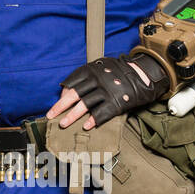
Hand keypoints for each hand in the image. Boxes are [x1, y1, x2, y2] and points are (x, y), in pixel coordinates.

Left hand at [49, 53, 168, 128]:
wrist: (143, 74)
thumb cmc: (120, 72)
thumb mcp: (102, 66)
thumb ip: (87, 75)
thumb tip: (69, 87)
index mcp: (91, 70)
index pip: (72, 82)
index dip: (63, 93)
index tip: (58, 102)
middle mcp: (97, 80)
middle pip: (74, 95)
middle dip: (60, 106)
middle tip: (51, 116)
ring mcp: (106, 91)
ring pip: (85, 105)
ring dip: (72, 116)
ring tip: (64, 124)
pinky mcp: (116, 102)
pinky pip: (102, 113)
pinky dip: (93, 120)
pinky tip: (86, 127)